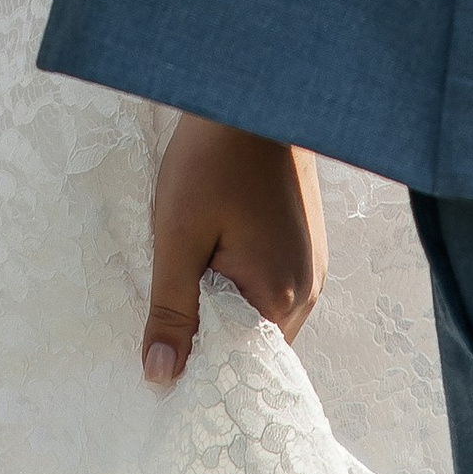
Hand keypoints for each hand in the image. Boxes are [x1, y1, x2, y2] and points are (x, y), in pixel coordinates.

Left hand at [142, 114, 326, 386]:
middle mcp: (307, 290)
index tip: (164, 369)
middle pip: (253, 342)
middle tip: (168, 319)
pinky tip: (215, 259)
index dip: (202, 370)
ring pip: (261, 313)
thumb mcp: (178, 235)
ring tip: (190, 282)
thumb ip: (172, 310)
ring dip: (227, 308)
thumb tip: (160, 377)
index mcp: (279, 297)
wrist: (254, 95)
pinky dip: (242, 284)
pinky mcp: (305, 243)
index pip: (242, 367)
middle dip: (213, 337)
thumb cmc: (212, 161)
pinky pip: (272, 285)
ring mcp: (311, 265)